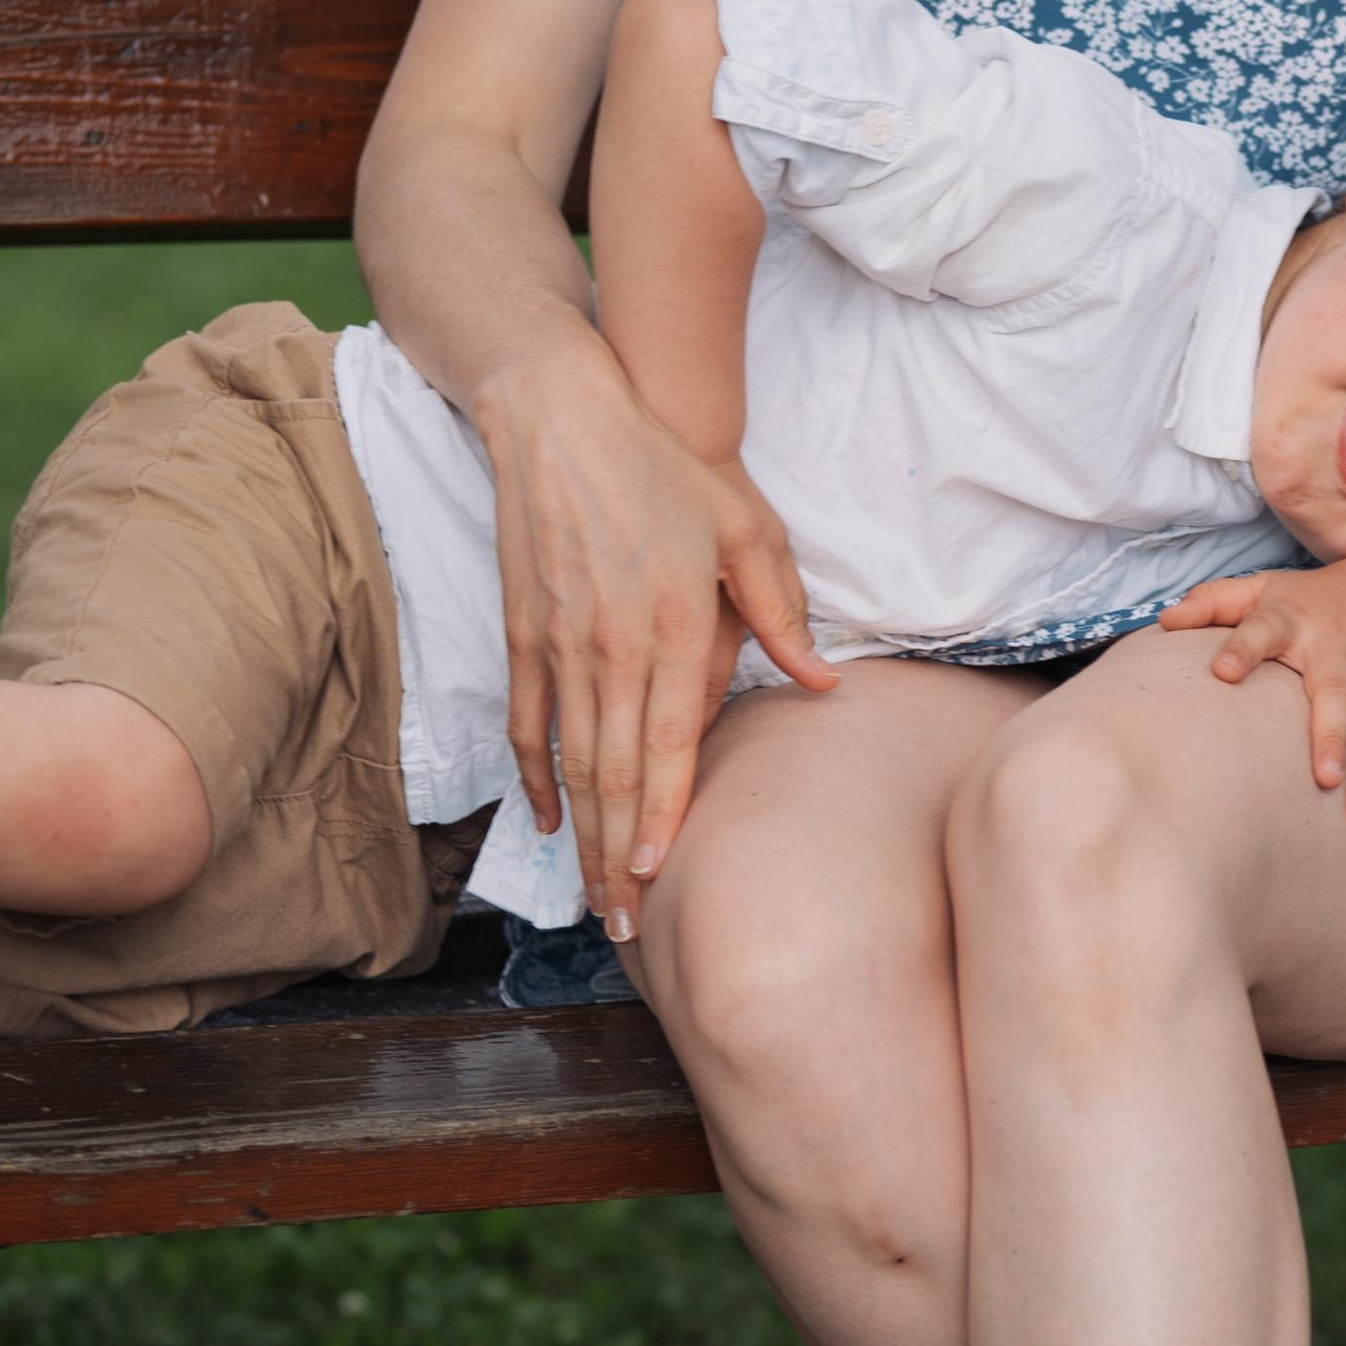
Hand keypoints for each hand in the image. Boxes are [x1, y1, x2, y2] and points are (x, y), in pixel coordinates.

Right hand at [481, 343, 834, 939]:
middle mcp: (608, 648)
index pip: (663, 746)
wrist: (563, 419)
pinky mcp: (524, 634)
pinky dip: (536, 779)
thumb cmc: (665, 472)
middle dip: (615, 858)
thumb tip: (821, 683)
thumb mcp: (745, 530)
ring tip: (592, 899)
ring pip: (568, 763)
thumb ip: (782, 612)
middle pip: (610, 775)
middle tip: (624, 926)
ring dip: (580, 837)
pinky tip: (551, 822)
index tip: (655, 877)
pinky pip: (527, 724)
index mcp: (667, 628)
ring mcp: (559, 645)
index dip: (657, 818)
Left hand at [1162, 561, 1345, 830]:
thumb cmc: (1307, 599)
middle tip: (1324, 780)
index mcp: (1290, 619)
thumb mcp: (1261, 588)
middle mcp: (1336, 643)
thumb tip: (1164, 622)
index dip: (1242, 648)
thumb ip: (1213, 602)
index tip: (1222, 672)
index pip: (1260, 630)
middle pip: (1337, 691)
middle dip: (1333, 735)